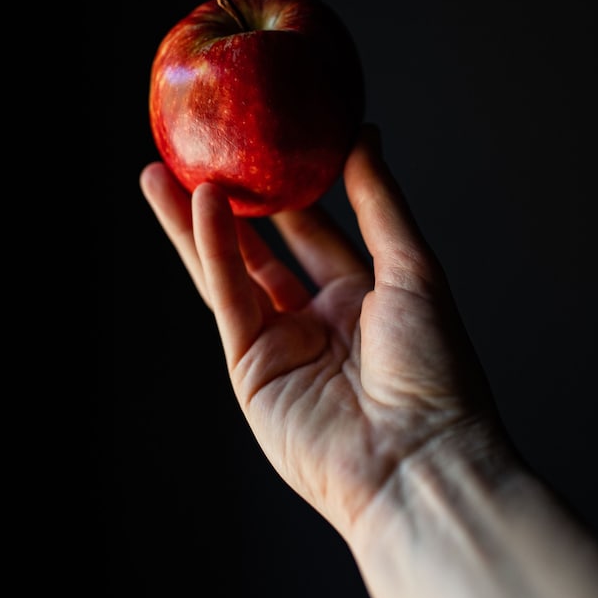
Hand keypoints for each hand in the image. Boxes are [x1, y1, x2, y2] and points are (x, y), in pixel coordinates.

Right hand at [139, 123, 500, 538]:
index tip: (264, 144)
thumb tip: (364, 133)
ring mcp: (281, 346)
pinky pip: (230, 300)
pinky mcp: (251, 370)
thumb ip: (379, 201)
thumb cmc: (435, 369)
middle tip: (195, 156)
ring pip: (230, 271)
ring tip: (162, 173)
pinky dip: (213, 253)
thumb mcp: (413, 267)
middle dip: (229, 205)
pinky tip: (200, 207)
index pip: (315, 233)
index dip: (289, 191)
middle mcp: (318, 320)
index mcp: (364, 298)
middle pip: (260, 249)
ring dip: (196, 223)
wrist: (420, 464)